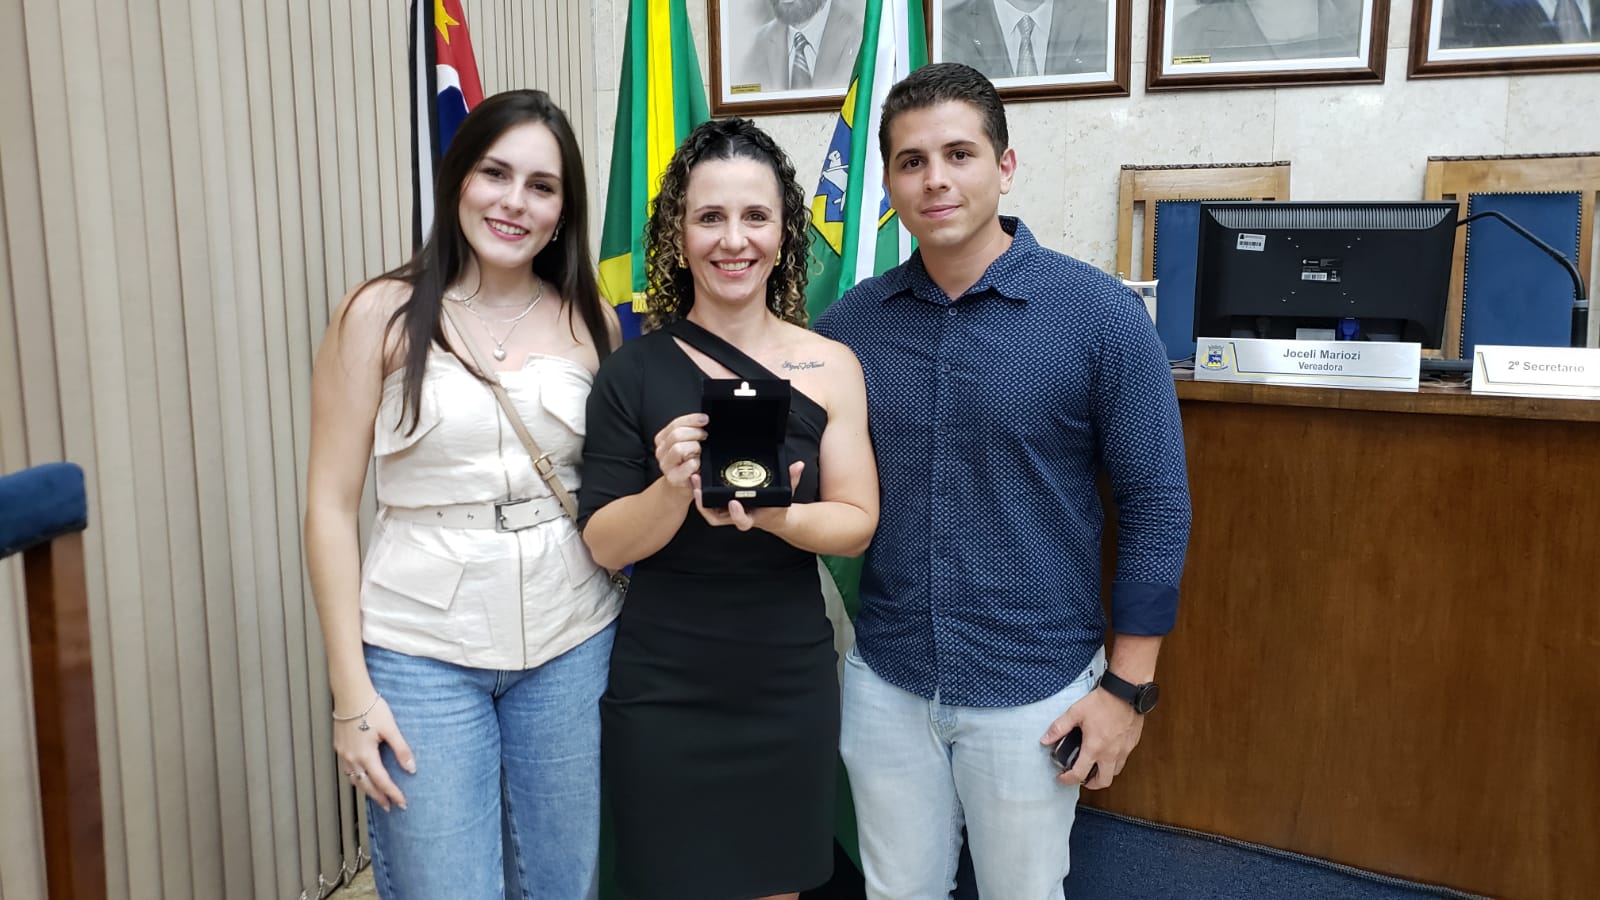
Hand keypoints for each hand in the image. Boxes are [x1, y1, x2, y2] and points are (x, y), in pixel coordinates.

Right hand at [333, 695, 414, 811]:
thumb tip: (411, 768)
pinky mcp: (340, 747)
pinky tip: (362, 777)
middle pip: (366, 785)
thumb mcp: (390, 728)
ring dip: (367, 790)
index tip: (402, 803)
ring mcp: (343, 753)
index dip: (393, 794)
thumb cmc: (370, 708)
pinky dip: (357, 778)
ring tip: (377, 796)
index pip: (382, 782)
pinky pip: (348, 770)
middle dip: (379, 798)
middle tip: (390, 807)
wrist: (350, 694)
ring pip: (355, 780)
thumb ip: (401, 749)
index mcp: (365, 755)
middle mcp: (352, 758)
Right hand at [653, 413, 707, 491]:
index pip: (675, 424)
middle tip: (704, 437)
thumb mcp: (685, 443)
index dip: (692, 419)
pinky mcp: (674, 478)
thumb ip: (689, 431)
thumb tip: (703, 420)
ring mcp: (666, 465)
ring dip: (694, 448)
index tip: (705, 419)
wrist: (680, 486)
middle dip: (695, 433)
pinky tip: (698, 464)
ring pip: (679, 449)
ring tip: (699, 452)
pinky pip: (688, 465)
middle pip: (676, 435)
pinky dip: (696, 463)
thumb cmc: (686, 463)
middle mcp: (661, 451)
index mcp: (662, 439)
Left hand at [691, 460, 804, 531]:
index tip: (734, 502)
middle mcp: (737, 517)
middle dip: (706, 505)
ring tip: (695, 481)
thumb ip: (792, 479)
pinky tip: (697, 480)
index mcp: (753, 517)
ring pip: (709, 511)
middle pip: (717, 518)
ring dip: (700, 499)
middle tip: (699, 490)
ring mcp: (728, 513)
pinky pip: (709, 504)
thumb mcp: (787, 494)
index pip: (743, 521)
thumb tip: (799, 465)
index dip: (737, 514)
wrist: (773, 517)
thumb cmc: (778, 507)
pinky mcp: (723, 507)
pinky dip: (701, 495)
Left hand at [1039, 686, 1144, 789]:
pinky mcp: (1132, 744)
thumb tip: (1045, 739)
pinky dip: (1114, 762)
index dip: (1068, 780)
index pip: (1080, 774)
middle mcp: (1111, 754)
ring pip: (1115, 772)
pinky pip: (1123, 760)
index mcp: (1095, 748)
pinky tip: (1107, 751)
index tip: (1062, 778)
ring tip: (1094, 766)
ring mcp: (1124, 750)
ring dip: (1104, 774)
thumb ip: (1059, 728)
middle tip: (1082, 778)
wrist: (1126, 692)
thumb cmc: (1103, 702)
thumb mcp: (1075, 713)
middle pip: (1103, 782)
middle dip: (1091, 784)